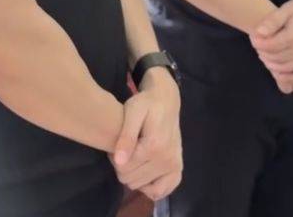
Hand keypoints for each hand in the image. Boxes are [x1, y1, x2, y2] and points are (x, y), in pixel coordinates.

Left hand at [111, 69, 181, 200]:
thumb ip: (126, 136)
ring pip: (141, 187)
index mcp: (155, 146)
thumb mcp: (132, 112)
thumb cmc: (146, 103)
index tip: (118, 144)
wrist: (166, 100)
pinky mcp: (177, 169)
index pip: (124, 168)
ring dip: (133, 174)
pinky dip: (149, 186)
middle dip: (123, 166)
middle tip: (125, 148)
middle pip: (131, 179)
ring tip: (133, 155)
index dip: (115, 157)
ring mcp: (174, 166)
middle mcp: (167, 159)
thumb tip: (119, 161)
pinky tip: (144, 171)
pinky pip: (160, 191)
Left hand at [250, 0, 292, 87]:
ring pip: (288, 68)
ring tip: (266, 58)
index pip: (270, 46)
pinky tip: (282, 74)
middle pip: (277, 58)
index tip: (253, 39)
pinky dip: (292, 77)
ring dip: (273, 65)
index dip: (259, 44)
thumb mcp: (288, 8)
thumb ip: (273, 21)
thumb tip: (258, 32)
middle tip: (258, 49)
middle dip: (264, 54)